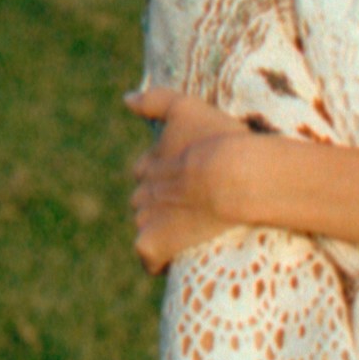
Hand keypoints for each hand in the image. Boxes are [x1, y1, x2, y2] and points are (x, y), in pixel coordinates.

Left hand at [126, 85, 263, 269]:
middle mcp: (143, 190)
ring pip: (145, 225)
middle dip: (161, 202)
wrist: (233, 174)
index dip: (166, 175)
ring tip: (191, 231)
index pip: (146, 171)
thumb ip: (155, 100)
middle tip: (192, 206)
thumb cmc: (217, 139)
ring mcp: (147, 218)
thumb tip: (125, 99)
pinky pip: (147, 258)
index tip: (188, 178)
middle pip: (144, 199)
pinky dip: (156, 261)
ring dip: (160, 228)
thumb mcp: (187, 108)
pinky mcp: (154, 243)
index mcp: (150, 163)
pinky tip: (173, 260)